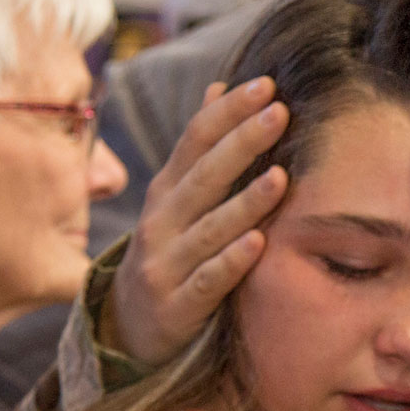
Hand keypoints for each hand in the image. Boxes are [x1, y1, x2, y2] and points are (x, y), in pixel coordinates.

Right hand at [106, 78, 287, 363]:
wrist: (128, 325)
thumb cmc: (170, 249)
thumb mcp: (177, 196)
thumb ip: (199, 146)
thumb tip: (220, 85)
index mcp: (167, 190)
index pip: (195, 140)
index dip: (228, 112)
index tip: (266, 85)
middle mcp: (162, 221)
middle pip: (204, 177)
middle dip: (242, 143)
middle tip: (279, 113)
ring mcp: (167, 264)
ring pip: (209, 229)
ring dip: (245, 203)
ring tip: (281, 178)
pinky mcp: (178, 306)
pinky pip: (208, 281)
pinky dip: (231, 262)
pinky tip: (259, 244)